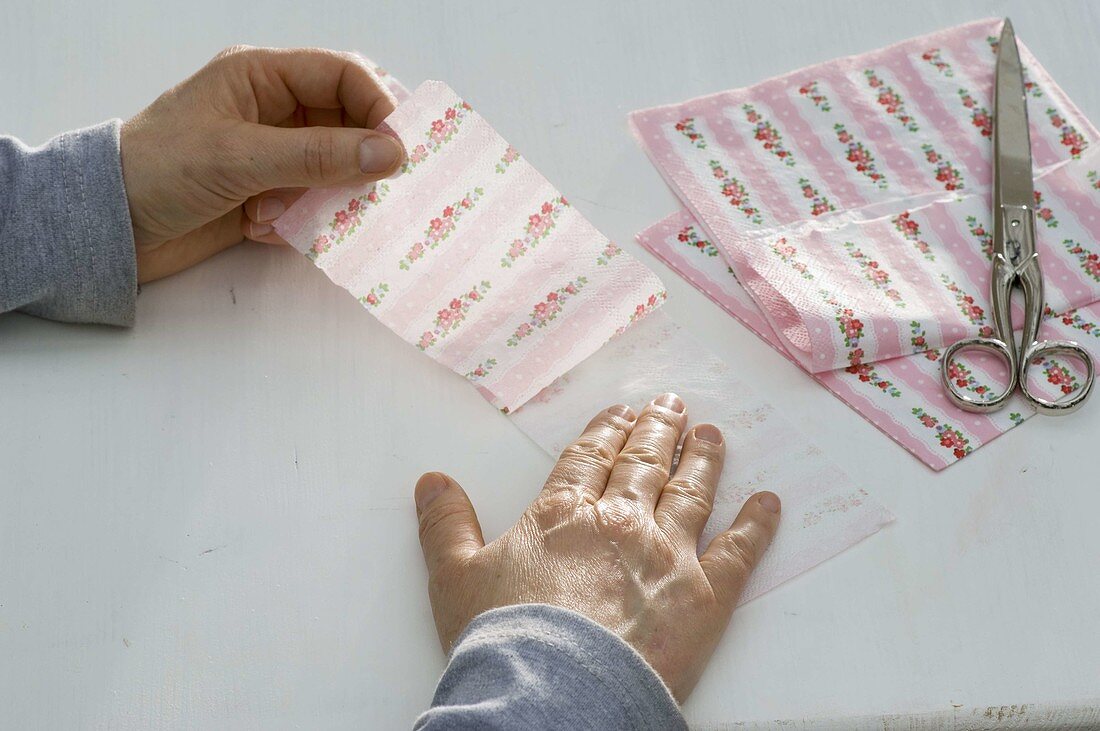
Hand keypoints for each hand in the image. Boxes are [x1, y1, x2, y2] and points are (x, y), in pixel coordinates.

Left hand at [120, 46, 405, 282]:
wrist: (108, 228)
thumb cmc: (159, 172)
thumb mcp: (241, 158)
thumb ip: (319, 155)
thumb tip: (390, 153)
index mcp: (261, 76)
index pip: (342, 75)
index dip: (377, 108)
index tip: (398, 152)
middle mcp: (272, 109)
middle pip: (346, 124)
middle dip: (356, 160)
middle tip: (365, 191)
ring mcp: (271, 154)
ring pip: (333, 169)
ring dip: (321, 197)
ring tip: (288, 215)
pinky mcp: (267, 194)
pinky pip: (311, 202)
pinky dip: (299, 220)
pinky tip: (262, 228)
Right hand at [414, 392, 780, 701]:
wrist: (552, 693)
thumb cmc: (504, 639)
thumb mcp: (454, 578)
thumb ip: (445, 524)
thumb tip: (431, 481)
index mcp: (565, 512)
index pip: (591, 456)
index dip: (608, 430)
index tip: (622, 412)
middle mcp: (621, 520)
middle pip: (644, 463)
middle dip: (658, 431)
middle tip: (673, 406)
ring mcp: (668, 554)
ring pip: (691, 492)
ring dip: (703, 460)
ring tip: (711, 436)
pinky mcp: (705, 596)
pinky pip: (739, 551)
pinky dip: (757, 524)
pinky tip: (769, 503)